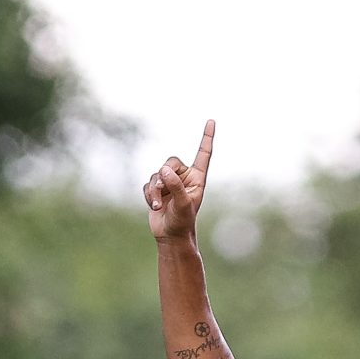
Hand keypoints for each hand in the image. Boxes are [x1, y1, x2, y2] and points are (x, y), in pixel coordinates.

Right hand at [144, 119, 214, 241]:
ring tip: (157, 205)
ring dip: (154, 190)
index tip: (211, 121)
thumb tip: (164, 170)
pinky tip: (153, 207)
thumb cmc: (183, 222)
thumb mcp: (183, 204)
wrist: (171, 236)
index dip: (207, 138)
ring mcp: (169, 184)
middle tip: (162, 190)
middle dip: (163, 176)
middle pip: (170, 162)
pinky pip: (148, 184)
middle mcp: (183, 178)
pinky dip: (148, 195)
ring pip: (157, 175)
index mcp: (197, 178)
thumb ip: (175, 186)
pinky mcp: (156, 191)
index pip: (203, 154)